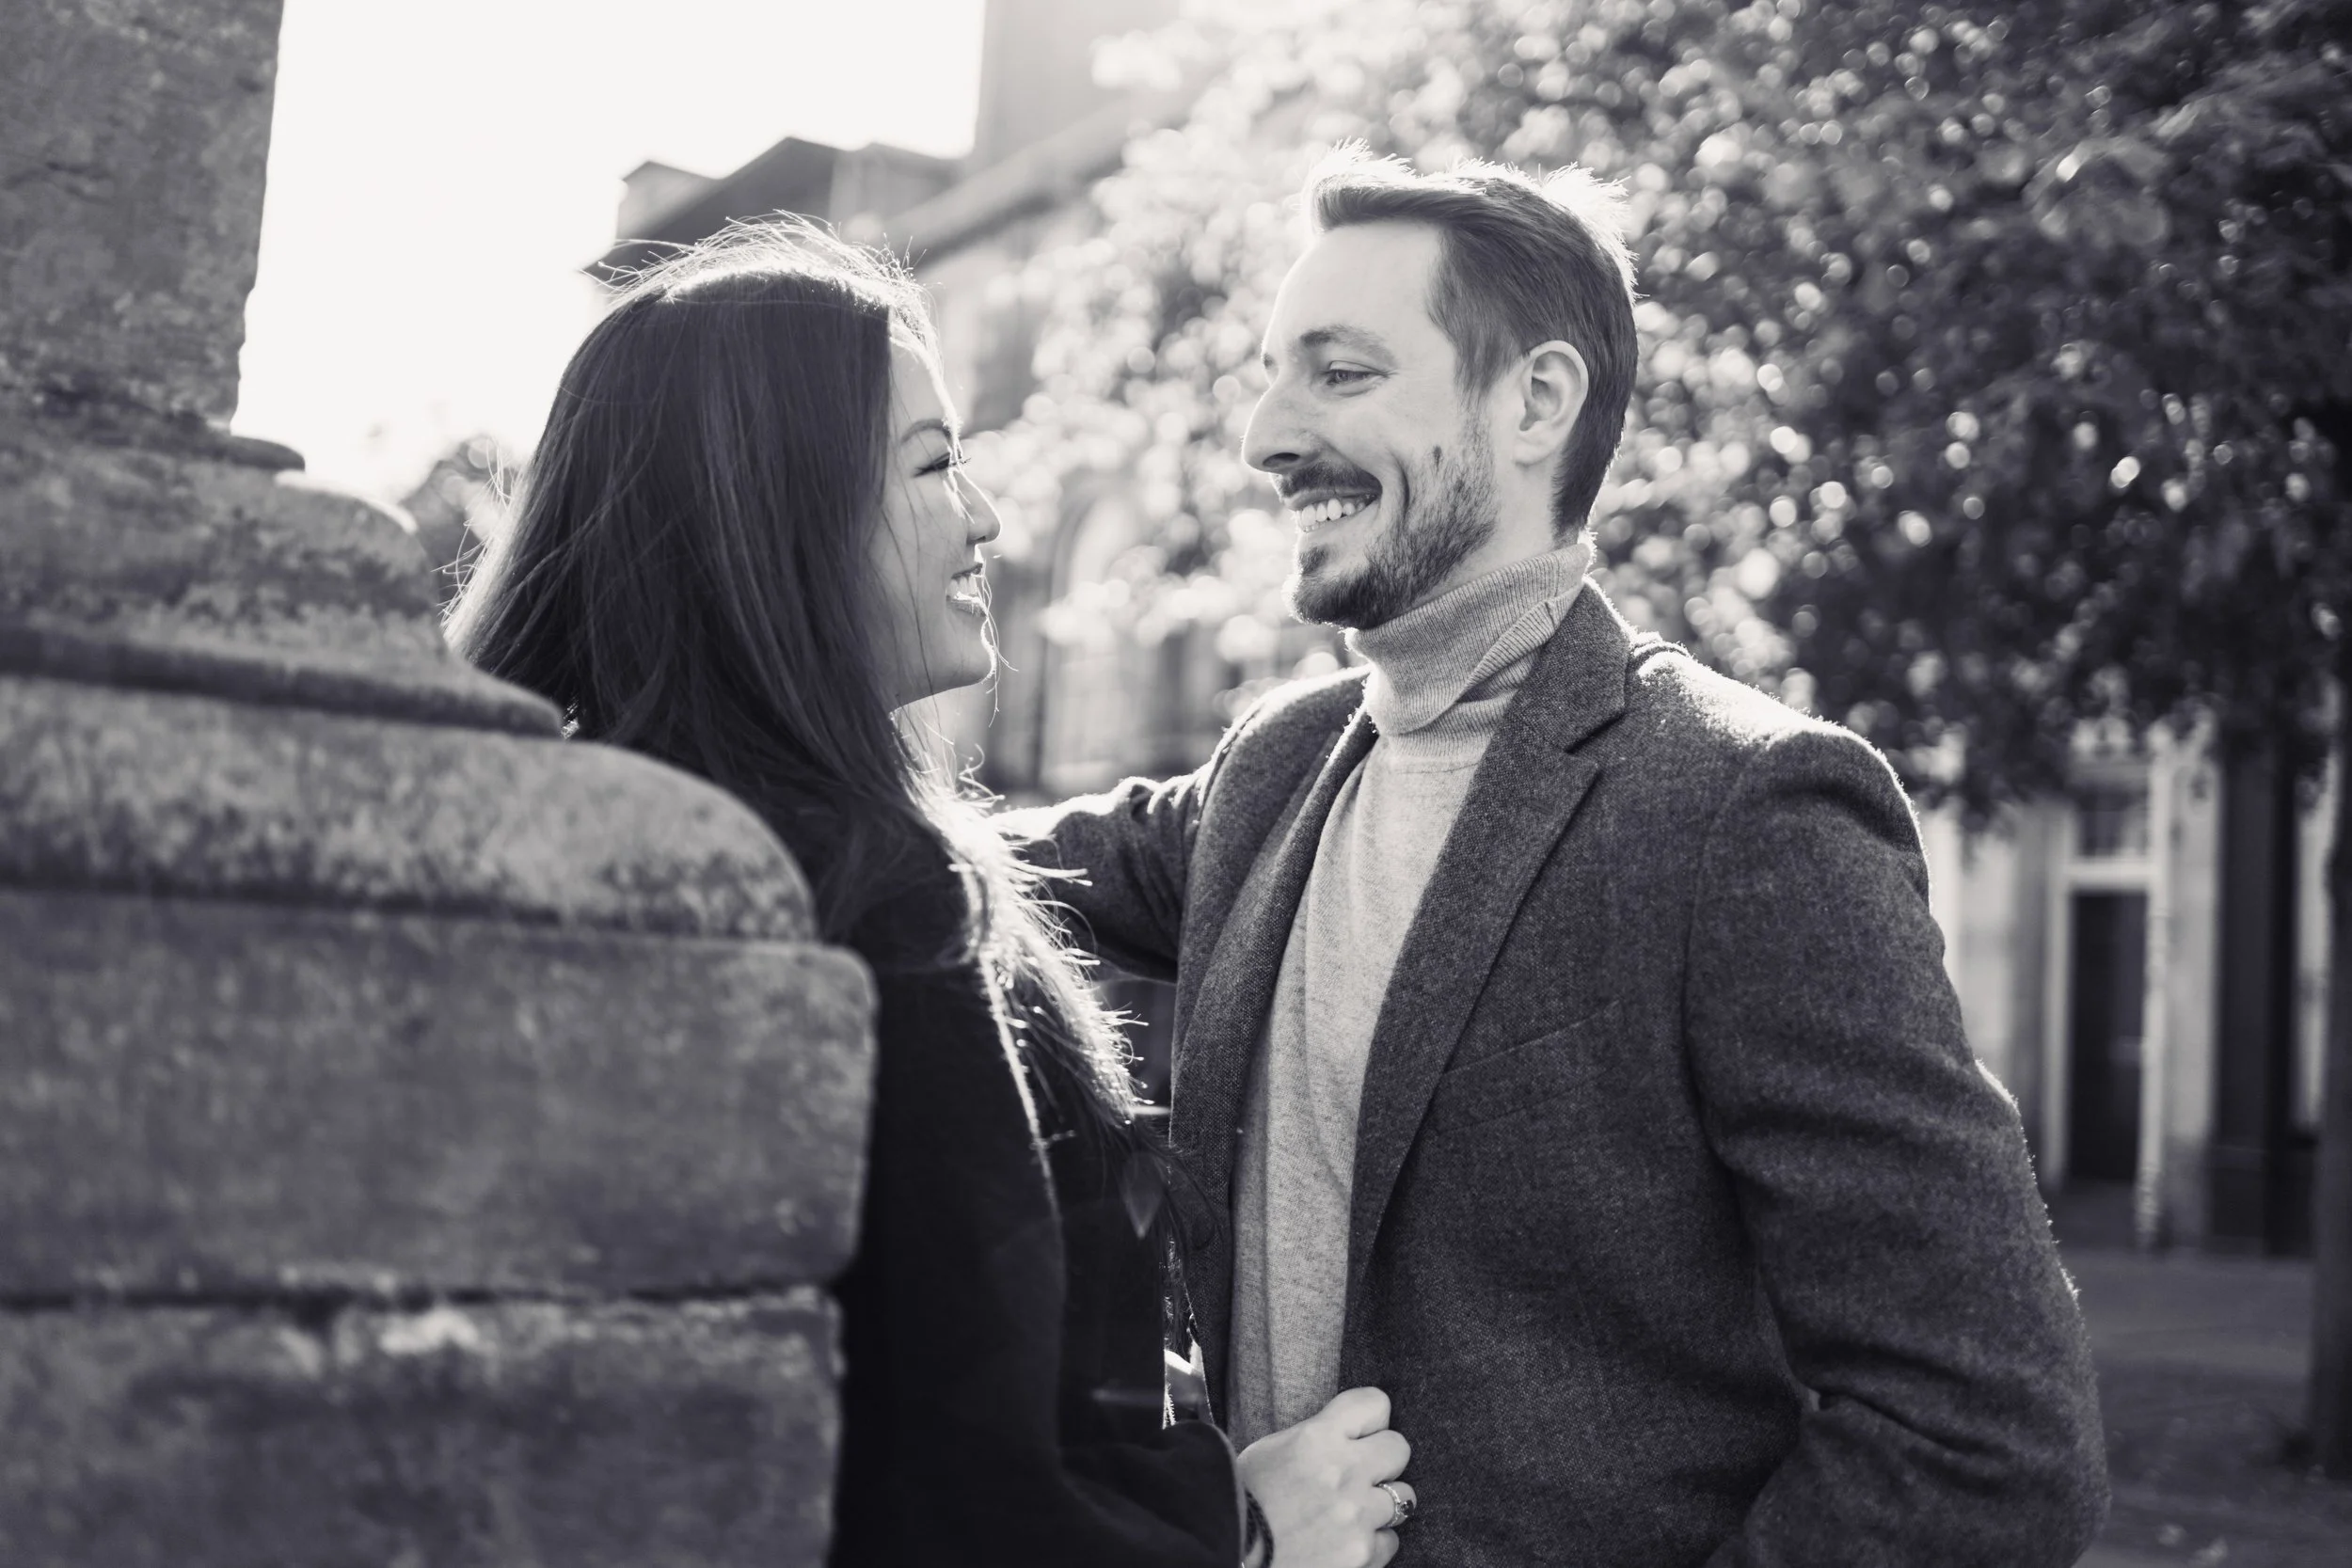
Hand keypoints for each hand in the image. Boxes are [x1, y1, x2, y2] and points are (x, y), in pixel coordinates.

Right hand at [1236, 1386, 1413, 1567]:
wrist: (1226, 1552)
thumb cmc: (1241, 1501)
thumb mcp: (1272, 1450)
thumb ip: (1316, 1438)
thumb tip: (1347, 1433)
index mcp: (1316, 1437)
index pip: (1375, 1403)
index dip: (1370, 1419)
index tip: (1362, 1432)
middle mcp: (1343, 1472)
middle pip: (1398, 1448)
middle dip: (1383, 1460)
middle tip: (1361, 1474)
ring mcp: (1356, 1516)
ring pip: (1402, 1498)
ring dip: (1379, 1504)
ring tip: (1350, 1513)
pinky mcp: (1362, 1554)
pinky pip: (1390, 1541)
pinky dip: (1373, 1542)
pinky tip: (1345, 1541)